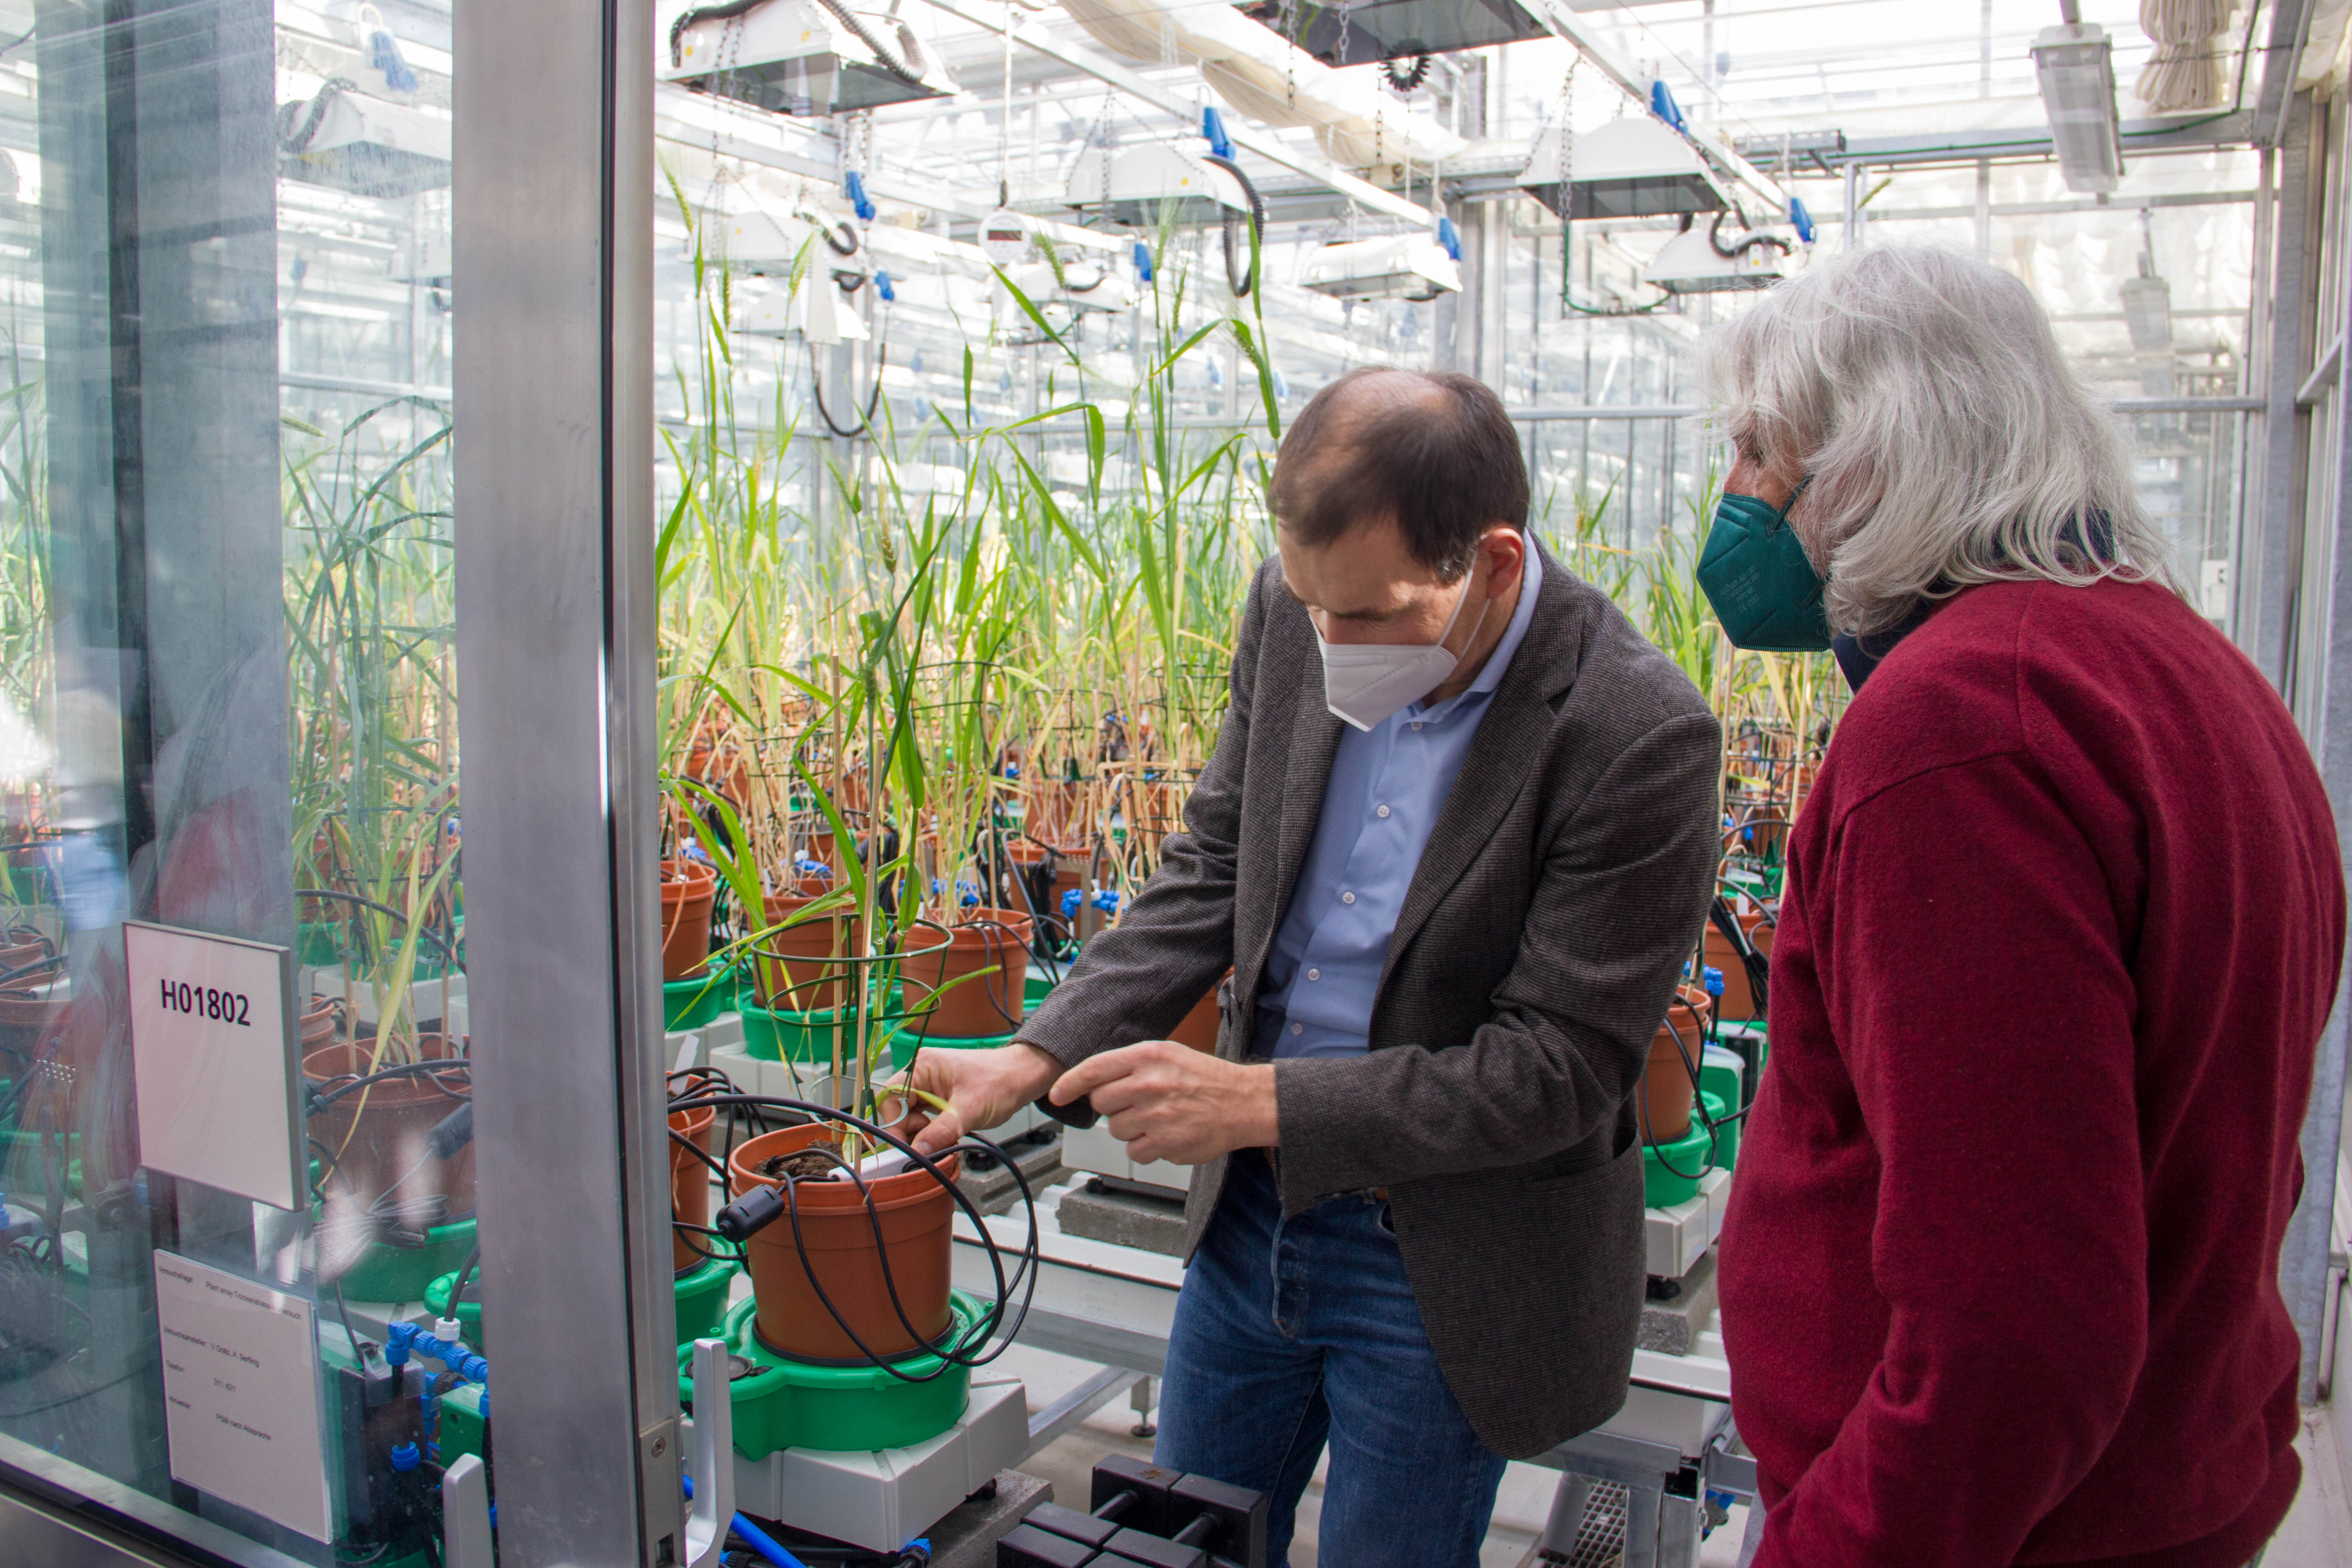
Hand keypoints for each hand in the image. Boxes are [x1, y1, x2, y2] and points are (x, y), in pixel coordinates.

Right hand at [888, 1043, 1060, 1156]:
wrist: (1022, 1077)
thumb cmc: (1001, 1082)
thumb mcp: (969, 1110)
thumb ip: (940, 1131)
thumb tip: (917, 1151)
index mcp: (923, 1065)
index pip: (890, 1096)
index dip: (892, 1123)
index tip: (902, 1147)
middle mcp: (922, 1073)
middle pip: (896, 1107)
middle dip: (908, 1130)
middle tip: (924, 1146)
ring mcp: (929, 1085)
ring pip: (909, 1115)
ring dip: (920, 1133)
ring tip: (942, 1139)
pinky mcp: (938, 1097)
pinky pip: (923, 1117)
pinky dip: (930, 1131)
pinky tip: (945, 1135)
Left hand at [1049, 1041, 1277, 1165]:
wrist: (1243, 1102)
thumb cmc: (1206, 1079)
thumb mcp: (1168, 1054)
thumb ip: (1131, 1065)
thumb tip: (1094, 1080)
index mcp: (1147, 1057)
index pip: (1093, 1069)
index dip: (1069, 1084)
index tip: (1056, 1094)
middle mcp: (1149, 1084)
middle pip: (1102, 1103)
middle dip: (1114, 1106)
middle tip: (1137, 1104)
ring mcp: (1157, 1115)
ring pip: (1117, 1129)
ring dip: (1132, 1128)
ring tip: (1159, 1119)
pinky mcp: (1165, 1143)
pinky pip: (1135, 1152)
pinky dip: (1147, 1148)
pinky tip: (1166, 1135)